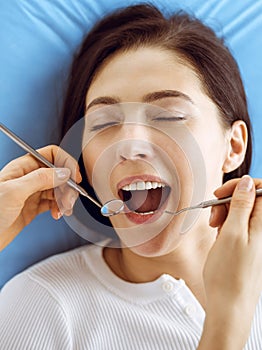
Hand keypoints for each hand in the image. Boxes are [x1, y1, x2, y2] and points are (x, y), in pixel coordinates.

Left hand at [0, 145, 81, 250]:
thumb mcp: (14, 192)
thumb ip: (40, 179)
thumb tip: (63, 172)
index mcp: (22, 167)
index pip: (51, 155)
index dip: (65, 163)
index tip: (74, 177)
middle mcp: (28, 178)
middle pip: (58, 173)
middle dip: (67, 186)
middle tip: (69, 200)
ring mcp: (31, 193)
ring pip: (57, 189)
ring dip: (65, 199)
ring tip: (63, 209)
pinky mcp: (32, 207)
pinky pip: (53, 203)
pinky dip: (59, 208)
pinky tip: (57, 213)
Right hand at [199, 175, 261, 348]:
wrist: (229, 306)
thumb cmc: (229, 274)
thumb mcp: (231, 233)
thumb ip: (241, 204)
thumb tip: (247, 183)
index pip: (260, 189)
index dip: (240, 187)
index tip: (221, 194)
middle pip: (250, 201)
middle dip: (229, 202)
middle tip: (214, 215)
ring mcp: (258, 239)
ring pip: (243, 214)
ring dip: (226, 215)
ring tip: (214, 229)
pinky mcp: (251, 246)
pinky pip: (240, 227)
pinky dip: (227, 227)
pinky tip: (219, 238)